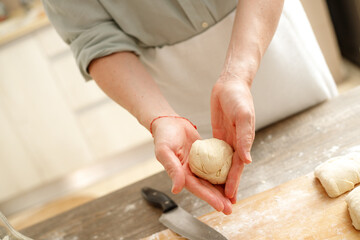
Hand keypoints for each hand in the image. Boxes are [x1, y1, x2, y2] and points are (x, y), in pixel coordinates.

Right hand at [152, 117, 232, 213]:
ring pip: (211, 179)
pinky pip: (214, 166)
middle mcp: (190, 172)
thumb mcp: (165, 152)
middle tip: (230, 208)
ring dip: (221, 189)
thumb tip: (177, 189)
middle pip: (206, 188)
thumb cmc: (163, 136)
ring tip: (232, 199)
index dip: (209, 197)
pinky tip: (231, 178)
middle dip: (218, 199)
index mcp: (180, 173)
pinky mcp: (204, 156)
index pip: (197, 188)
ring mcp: (197, 165)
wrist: (169, 122)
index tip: (220, 206)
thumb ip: (172, 169)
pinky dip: (222, 173)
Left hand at [211, 73, 254, 202]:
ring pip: (223, 164)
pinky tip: (208, 173)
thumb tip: (247, 160)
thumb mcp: (243, 115)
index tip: (229, 196)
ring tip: (215, 193)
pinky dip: (213, 164)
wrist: (229, 84)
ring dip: (220, 179)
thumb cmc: (239, 97)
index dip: (234, 181)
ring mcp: (227, 140)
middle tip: (223, 203)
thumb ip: (245, 137)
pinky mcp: (218, 135)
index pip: (238, 167)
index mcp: (244, 141)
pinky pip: (215, 153)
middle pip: (231, 169)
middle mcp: (236, 144)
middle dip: (227, 186)